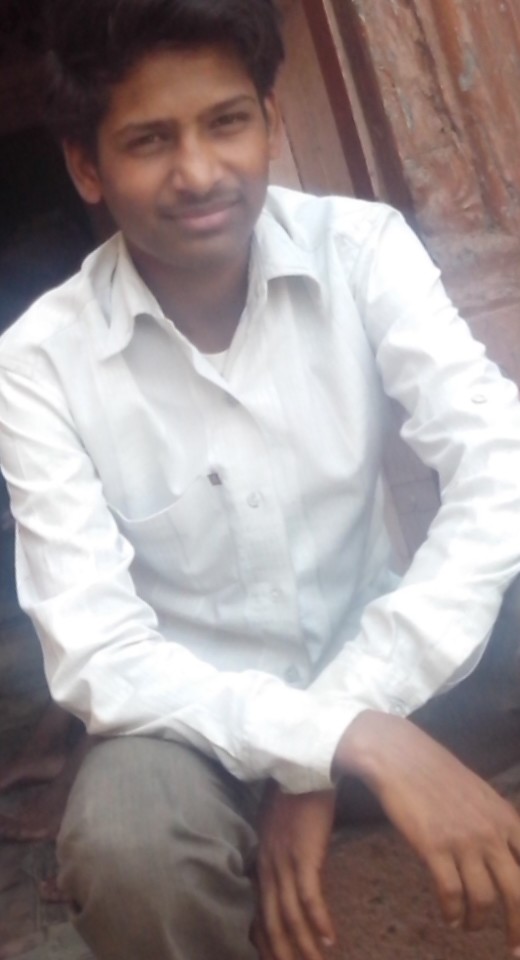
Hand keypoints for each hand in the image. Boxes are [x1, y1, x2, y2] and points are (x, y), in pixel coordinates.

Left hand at [253, 782, 335, 959]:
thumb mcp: (280, 824)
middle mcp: (267, 864)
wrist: (303, 764)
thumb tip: (291, 868)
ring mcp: (284, 861)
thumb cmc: (297, 791)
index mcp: (261, 858)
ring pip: (289, 916)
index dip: (264, 940)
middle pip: (270, 922)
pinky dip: (319, 922)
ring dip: (303, 947)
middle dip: (281, 953)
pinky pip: (309, 898)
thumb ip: (280, 849)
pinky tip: (329, 940)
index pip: (257, 911)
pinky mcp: (304, 855)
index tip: (271, 959)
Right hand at [334, 711, 519, 952]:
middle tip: (514, 950)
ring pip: (484, 900)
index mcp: (506, 818)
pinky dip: (452, 913)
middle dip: (518, 928)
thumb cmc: (437, 773)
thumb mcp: (480, 796)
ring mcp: (462, 840)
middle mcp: (491, 832)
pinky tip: (449, 917)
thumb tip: (508, 859)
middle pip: (517, 894)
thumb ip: (498, 826)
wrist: (398, 755)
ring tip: (468, 925)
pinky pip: (451, 894)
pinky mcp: (433, 847)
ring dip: (477, 921)